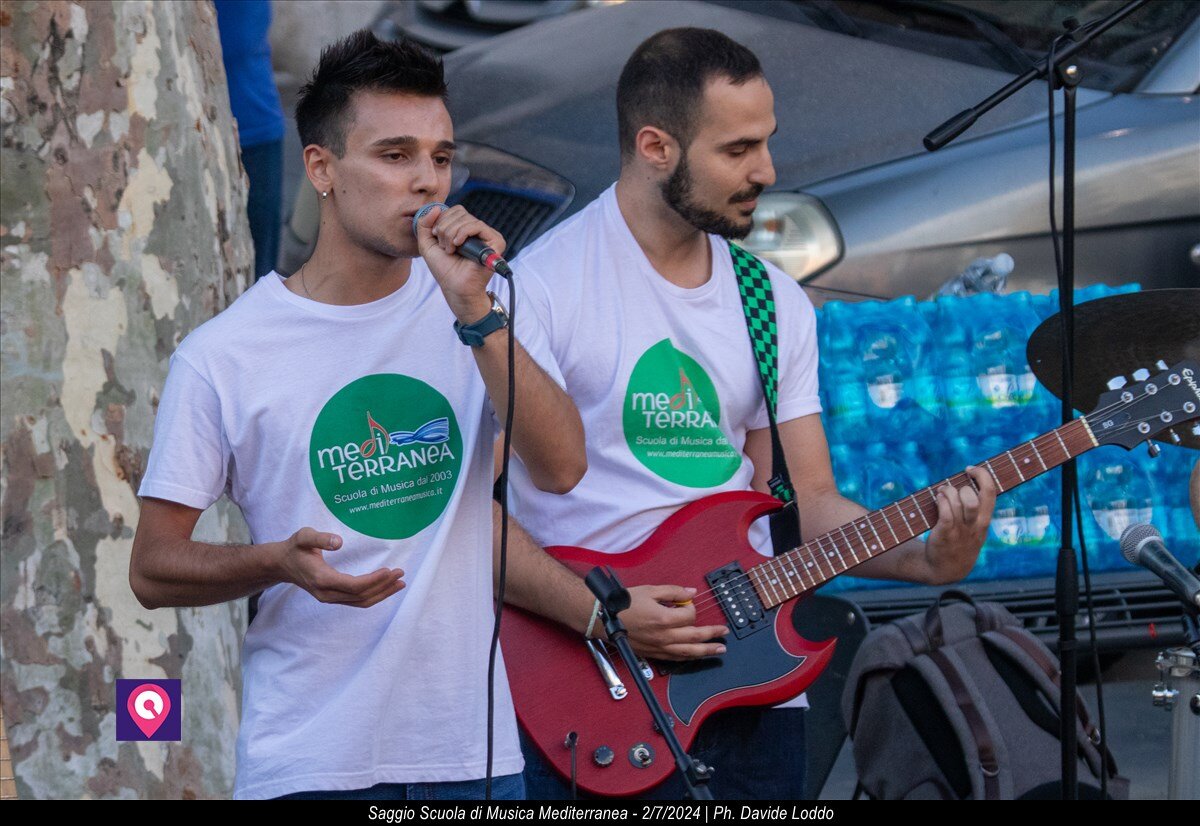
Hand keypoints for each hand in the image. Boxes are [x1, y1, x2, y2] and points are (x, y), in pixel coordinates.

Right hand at [275, 528, 404, 607]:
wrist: (282, 564)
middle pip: (361, 596)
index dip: (373, 580)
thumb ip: (320, 538)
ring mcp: (330, 598)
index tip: (389, 570)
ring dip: (382, 593)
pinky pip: (357, 601)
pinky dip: (374, 595)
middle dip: (383, 586)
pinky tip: (386, 587)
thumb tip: (339, 542)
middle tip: (401, 574)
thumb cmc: (295, 547)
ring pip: (361, 601)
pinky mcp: (334, 597)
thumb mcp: (303, 537)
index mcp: (321, 579)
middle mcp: (327, 593)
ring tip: (400, 583)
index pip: (353, 585)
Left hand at [414, 204, 505, 322]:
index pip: (454, 211)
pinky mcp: (496, 241)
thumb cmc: (444, 269)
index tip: (436, 238)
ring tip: (450, 250)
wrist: (455, 287)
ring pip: (466, 218)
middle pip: (459, 212)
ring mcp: (488, 235)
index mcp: (465, 229)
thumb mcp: (427, 244)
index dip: (441, 221)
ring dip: (451, 233)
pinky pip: (477, 226)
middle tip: (444, 246)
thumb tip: (436, 207)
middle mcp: (478, 230)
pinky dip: (463, 233)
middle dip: (445, 228)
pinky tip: (457, 245)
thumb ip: (424, 224)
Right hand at [615, 584, 728, 661]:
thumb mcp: (650, 590)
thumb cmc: (624, 604)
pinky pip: (675, 658)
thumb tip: (690, 593)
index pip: (690, 616)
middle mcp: (664, 636)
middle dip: (712, 634)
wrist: (603, 617)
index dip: (691, 607)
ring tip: (719, 650)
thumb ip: (673, 591)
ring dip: (706, 651)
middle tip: (724, 633)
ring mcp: (659, 647)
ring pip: (688, 652)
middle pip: (695, 637)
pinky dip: (688, 657)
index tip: (686, 603)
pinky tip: (696, 656)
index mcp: (664, 618)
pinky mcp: (652, 654)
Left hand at [924, 465, 996, 582]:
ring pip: (957, 503)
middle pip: (973, 498)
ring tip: (941, 492)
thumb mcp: (975, 527)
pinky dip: (941, 502)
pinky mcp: (945, 534)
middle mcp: (974, 525)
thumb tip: (966, 481)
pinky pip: (946, 513)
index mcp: (984, 520)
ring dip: (946, 492)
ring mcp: (959, 530)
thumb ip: (975, 508)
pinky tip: (937, 499)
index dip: (982, 475)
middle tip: (952, 489)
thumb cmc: (960, 541)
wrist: (947, 569)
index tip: (970, 469)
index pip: (990, 492)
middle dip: (960, 488)